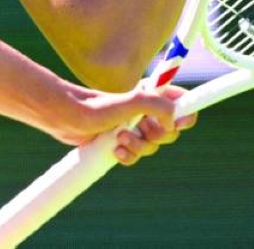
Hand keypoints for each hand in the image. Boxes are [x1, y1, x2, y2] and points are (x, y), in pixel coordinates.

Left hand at [55, 85, 197, 166]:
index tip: (178, 123)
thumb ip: (157, 105)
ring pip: (152, 147)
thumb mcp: (132, 101)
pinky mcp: (121, 142)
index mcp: (152, 96)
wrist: (67, 118)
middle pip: (170, 131)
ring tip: (119, 138)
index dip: (186, 114)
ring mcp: (133, 127)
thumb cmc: (96, 106)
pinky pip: (136, 156)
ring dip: (139, 147)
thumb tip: (172, 123)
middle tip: (142, 129)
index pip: (182, 103)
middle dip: (156, 136)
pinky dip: (129, 157)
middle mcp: (145, 111)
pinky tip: (116, 151)